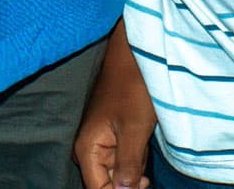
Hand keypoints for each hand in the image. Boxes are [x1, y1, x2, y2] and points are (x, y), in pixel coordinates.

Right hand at [74, 39, 157, 188]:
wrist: (135, 58)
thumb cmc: (133, 88)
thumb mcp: (134, 130)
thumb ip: (127, 166)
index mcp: (87, 148)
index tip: (140, 186)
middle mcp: (89, 148)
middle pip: (107, 183)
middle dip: (128, 183)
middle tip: (146, 176)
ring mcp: (101, 142)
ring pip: (118, 172)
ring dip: (134, 170)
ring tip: (142, 149)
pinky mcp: (114, 136)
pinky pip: (125, 158)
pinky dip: (136, 158)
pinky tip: (143, 145)